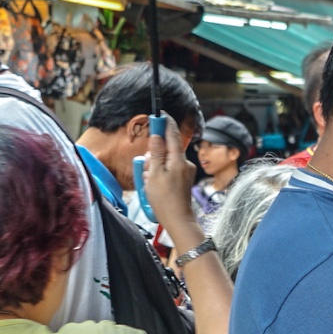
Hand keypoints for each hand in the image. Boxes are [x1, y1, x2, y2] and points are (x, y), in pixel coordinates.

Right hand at [143, 115, 200, 246]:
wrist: (178, 220)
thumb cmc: (165, 200)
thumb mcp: (155, 174)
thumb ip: (156, 153)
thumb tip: (156, 136)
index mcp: (178, 160)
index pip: (172, 134)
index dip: (165, 122)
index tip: (159, 114)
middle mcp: (184, 163)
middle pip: (166, 148)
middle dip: (154, 153)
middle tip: (147, 168)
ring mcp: (185, 171)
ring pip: (165, 160)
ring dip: (155, 166)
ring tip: (150, 182)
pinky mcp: (183, 179)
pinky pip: (168, 170)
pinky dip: (159, 174)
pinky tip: (154, 186)